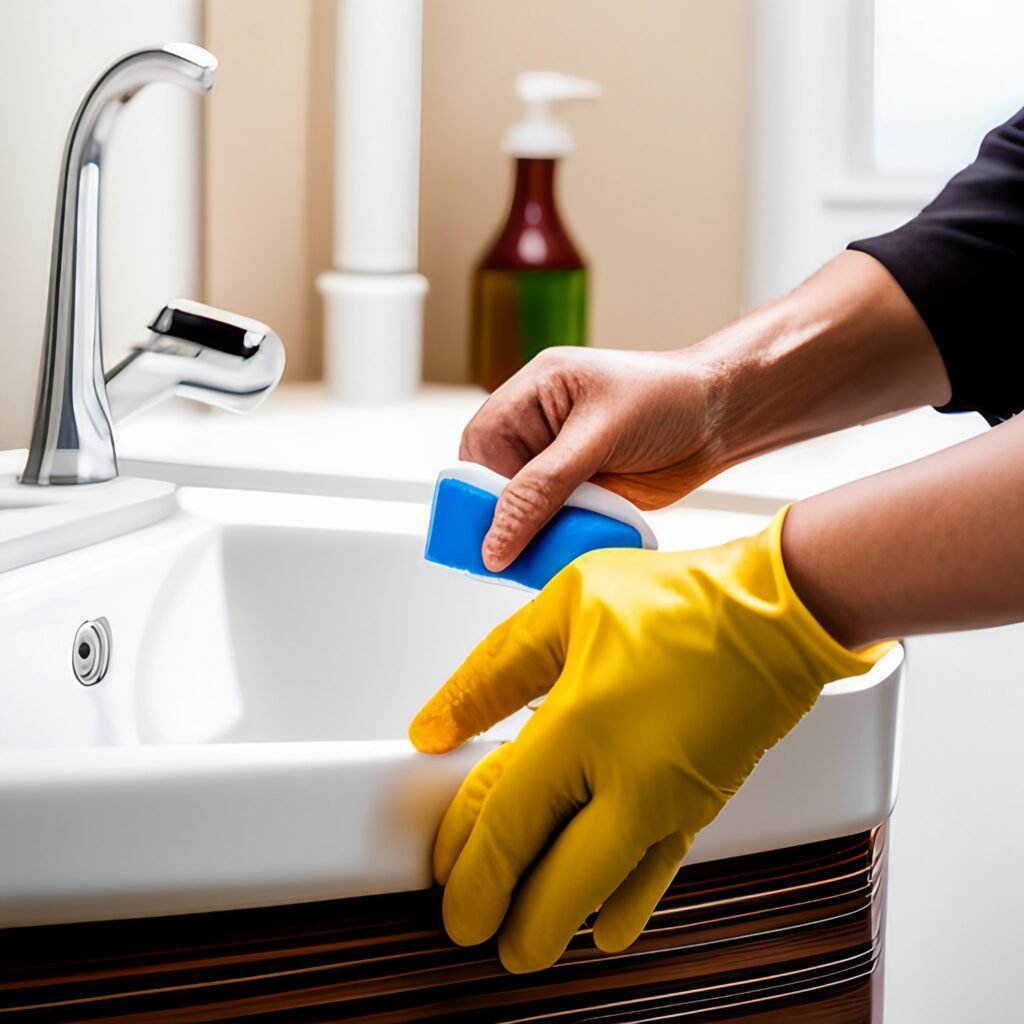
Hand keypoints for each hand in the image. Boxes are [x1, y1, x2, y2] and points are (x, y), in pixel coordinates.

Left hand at [409, 507, 889, 972]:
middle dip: (504, 921)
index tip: (446, 877)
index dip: (468, 863)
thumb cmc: (680, 599)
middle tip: (474, 930)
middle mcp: (626, 782)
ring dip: (557, 924)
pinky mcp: (702, 810)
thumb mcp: (564, 607)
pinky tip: (605, 924)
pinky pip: (654, 877)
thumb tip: (439, 723)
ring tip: (524, 936)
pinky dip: (623, 907)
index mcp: (579, 726)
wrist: (780, 612)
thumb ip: (494, 671)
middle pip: (551, 885)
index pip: (503, 822)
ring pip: (601, 895)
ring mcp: (669, 805)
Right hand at [461, 347, 718, 571]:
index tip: (489, 536)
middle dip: (506, 520)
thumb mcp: (597, 437)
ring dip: (537, 536)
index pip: (480, 447)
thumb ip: (543, 487)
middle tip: (516, 556)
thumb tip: (496, 539)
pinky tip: (570, 551)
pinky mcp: (584, 493)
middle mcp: (539, 429)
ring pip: (525, 511)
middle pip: (495, 485)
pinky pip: (556, 525)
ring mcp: (561, 464)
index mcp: (532, 394)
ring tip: (548, 557)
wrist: (724, 418)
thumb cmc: (668, 400)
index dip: (479, 492)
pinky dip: (561, 541)